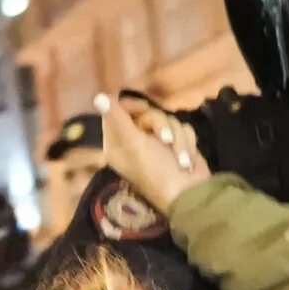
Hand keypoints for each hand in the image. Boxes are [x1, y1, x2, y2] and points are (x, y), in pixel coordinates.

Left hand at [101, 96, 207, 221]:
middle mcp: (134, 141)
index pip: (117, 110)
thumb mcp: (133, 143)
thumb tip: (98, 96)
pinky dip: (186, 141)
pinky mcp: (176, 143)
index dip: (131, 106)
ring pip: (167, 119)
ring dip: (177, 136)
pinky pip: (181, 127)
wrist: (190, 193)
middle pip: (146, 112)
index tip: (144, 109)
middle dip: (160, 124)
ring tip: (179, 157)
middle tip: (164, 140)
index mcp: (117, 143)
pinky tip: (186, 159)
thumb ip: (117, 118)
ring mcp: (156, 143)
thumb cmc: (157, 171)